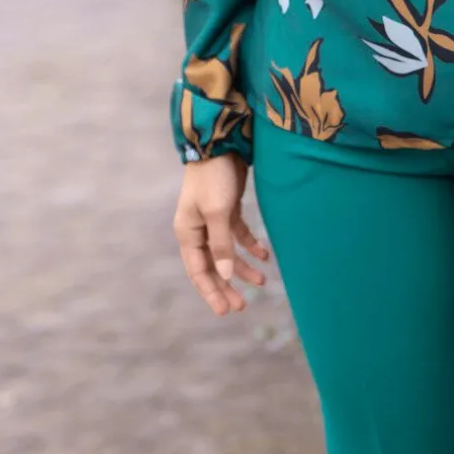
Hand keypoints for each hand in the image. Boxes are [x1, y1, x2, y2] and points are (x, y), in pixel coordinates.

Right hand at [172, 150, 270, 316]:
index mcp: (188, 233)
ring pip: (227, 252)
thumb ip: (221, 243)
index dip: (211, 292)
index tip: (225, 311)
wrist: (220, 141)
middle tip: (243, 306)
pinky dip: (250, 245)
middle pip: (212, 265)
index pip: (198, 271)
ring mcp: (212, 219)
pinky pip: (238, 234)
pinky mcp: (227, 209)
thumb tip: (224, 274)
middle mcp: (197, 230)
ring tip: (262, 281)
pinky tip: (265, 254)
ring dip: (242, 267)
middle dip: (227, 286)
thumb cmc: (214, 177)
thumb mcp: (217, 212)